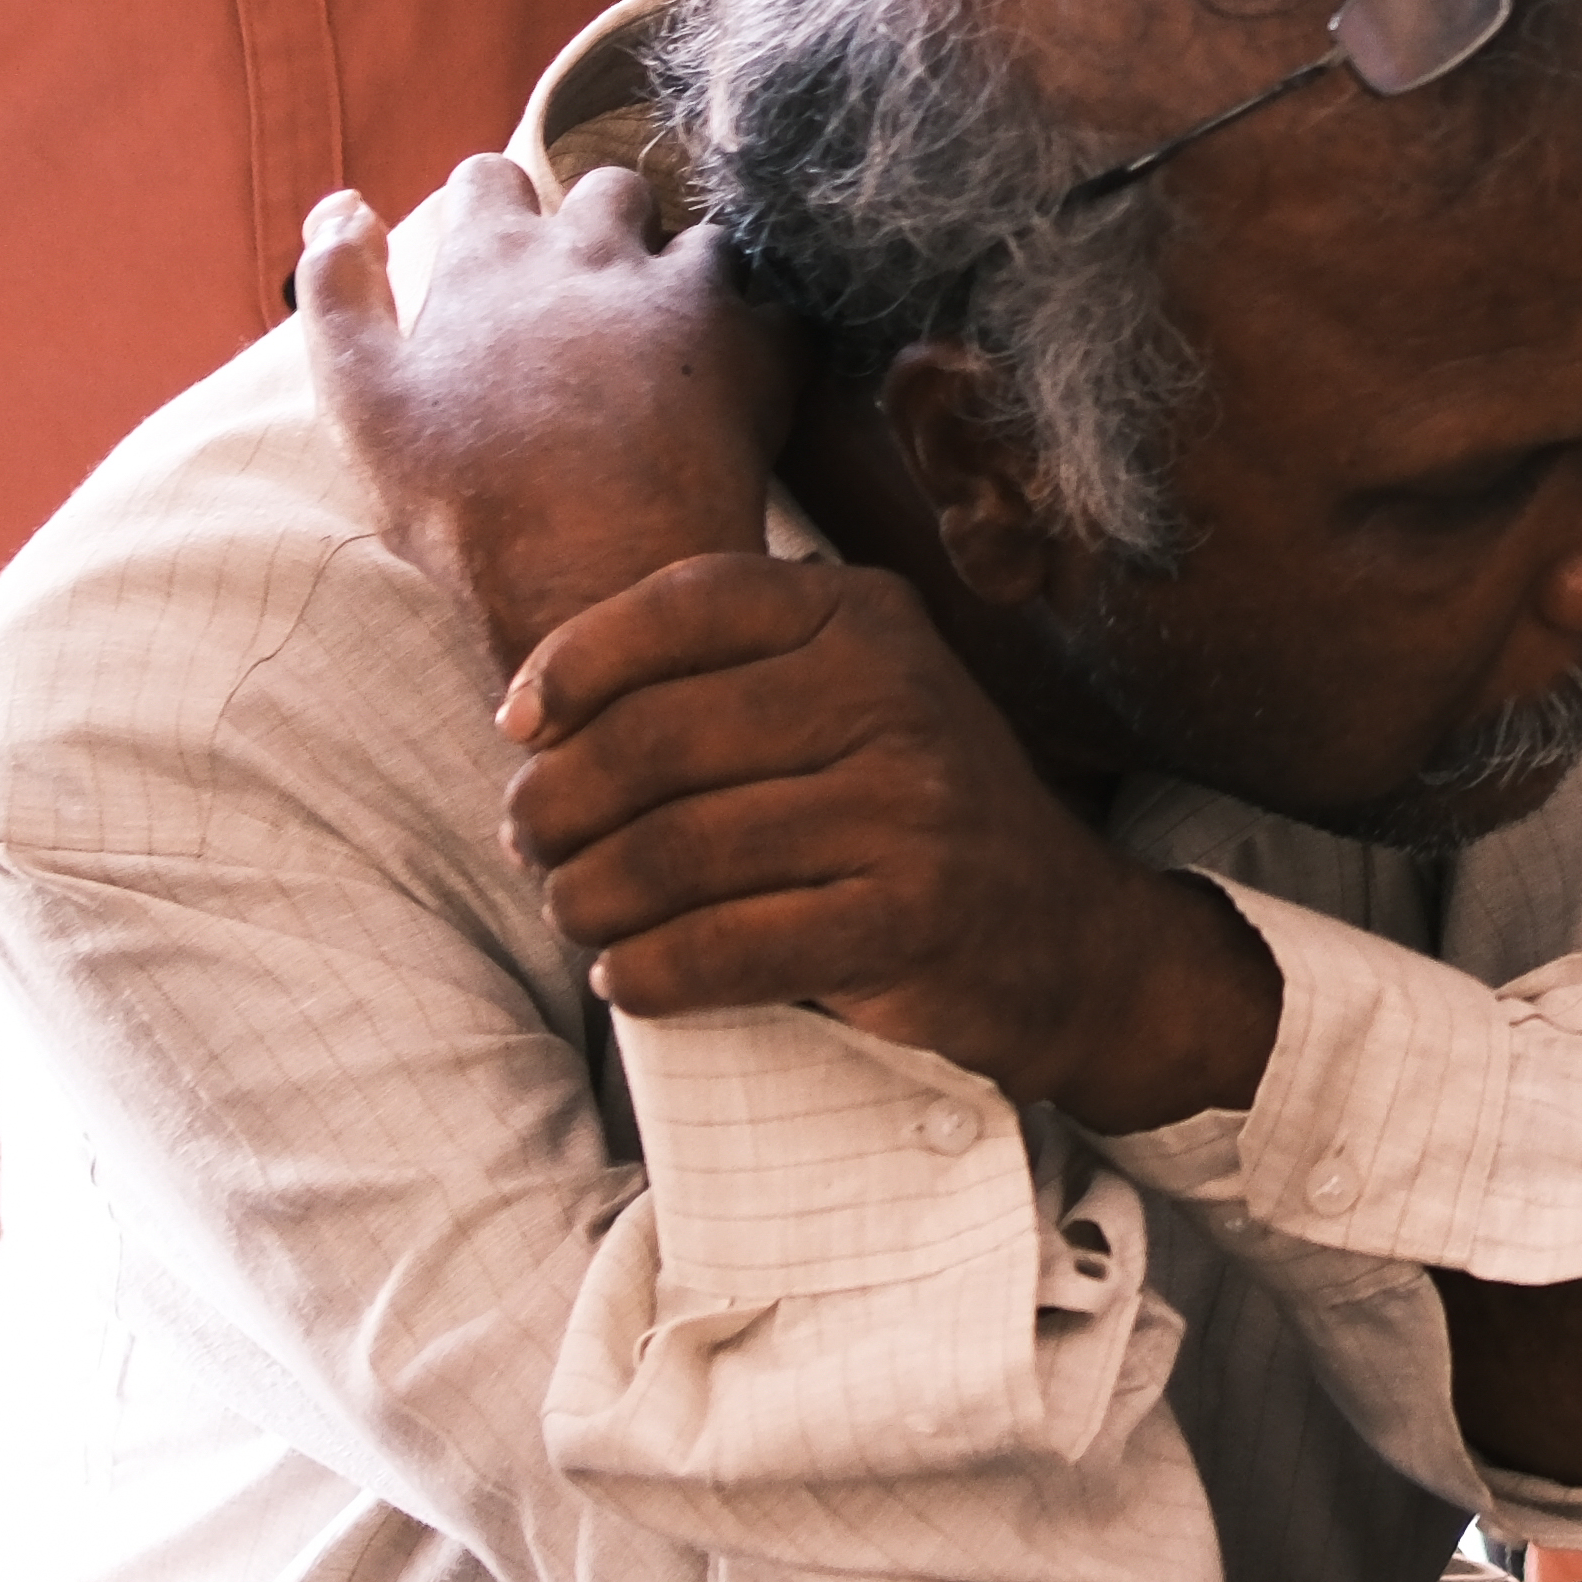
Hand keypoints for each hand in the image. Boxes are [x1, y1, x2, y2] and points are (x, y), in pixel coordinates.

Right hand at [297, 160, 791, 674]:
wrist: (600, 585)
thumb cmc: (467, 506)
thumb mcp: (361, 403)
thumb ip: (336, 291)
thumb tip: (345, 202)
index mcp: (495, 259)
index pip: (489, 177)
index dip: (490, 212)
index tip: (496, 262)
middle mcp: (596, 251)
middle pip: (609, 187)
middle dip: (604, 227)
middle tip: (595, 310)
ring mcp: (689, 291)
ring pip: (704, 237)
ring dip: (691, 277)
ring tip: (676, 351)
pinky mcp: (764, 345)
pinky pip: (784, 306)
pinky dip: (769, 333)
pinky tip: (748, 380)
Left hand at [504, 549, 1283, 1131]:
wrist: (1063, 935)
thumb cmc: (905, 812)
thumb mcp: (845, 699)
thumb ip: (721, 675)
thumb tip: (530, 711)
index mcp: (868, 618)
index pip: (687, 603)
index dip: (576, 658)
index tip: (519, 725)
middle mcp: (896, 693)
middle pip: (654, 740)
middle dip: (557, 804)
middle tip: (532, 845)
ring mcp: (909, 807)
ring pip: (672, 852)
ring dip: (588, 898)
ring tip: (576, 913)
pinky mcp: (905, 919)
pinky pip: (720, 947)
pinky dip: (645, 972)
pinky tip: (628, 977)